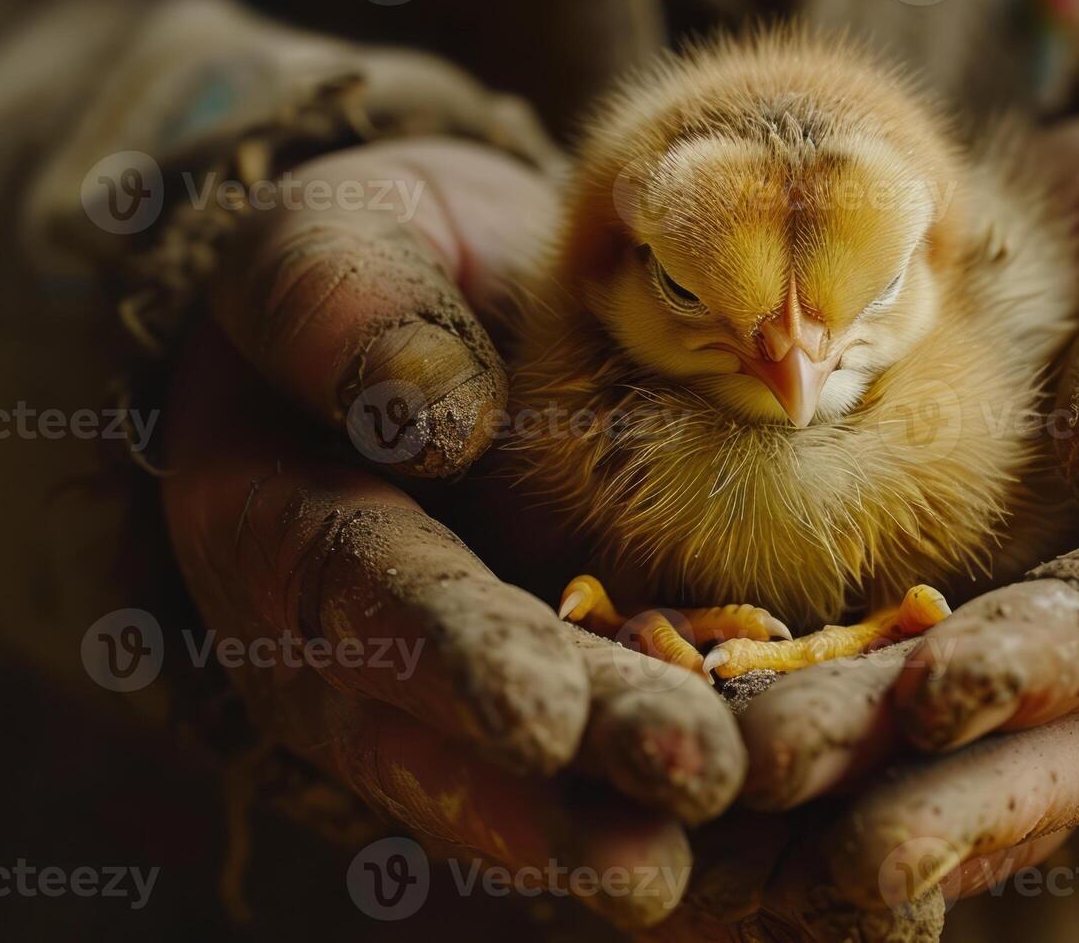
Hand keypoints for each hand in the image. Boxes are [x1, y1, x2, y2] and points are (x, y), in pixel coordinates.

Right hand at [160, 139, 743, 927]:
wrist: (454, 299)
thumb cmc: (375, 261)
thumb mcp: (330, 242)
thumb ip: (340, 307)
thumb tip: (430, 417)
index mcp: (286, 533)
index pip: (367, 603)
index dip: (452, 665)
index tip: (541, 719)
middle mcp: (371, 642)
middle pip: (471, 720)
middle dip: (583, 764)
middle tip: (692, 792)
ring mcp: (471, 670)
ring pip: (546, 758)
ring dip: (641, 801)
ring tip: (739, 836)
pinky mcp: (570, 665)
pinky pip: (618, 731)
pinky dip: (693, 767)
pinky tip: (792, 791)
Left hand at [732, 115, 1078, 909]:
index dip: (1058, 665)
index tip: (941, 696)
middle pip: (1073, 740)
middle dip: (937, 786)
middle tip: (795, 795)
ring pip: (994, 771)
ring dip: (864, 805)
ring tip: (738, 814)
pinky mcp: (1001, 672)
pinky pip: (933, 750)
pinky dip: (844, 784)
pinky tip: (739, 807)